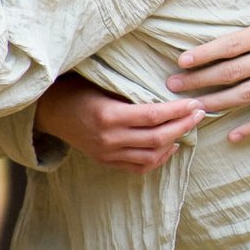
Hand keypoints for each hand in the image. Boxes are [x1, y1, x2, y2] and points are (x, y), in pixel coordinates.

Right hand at [36, 72, 203, 171]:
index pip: (153, 116)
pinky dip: (160, 158)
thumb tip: (169, 91)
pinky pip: (140, 167)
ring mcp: (108, 153)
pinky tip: (171, 146)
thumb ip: (131, 90)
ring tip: (188, 127)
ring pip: (152, 156)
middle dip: (183, 125)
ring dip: (175, 141)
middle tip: (200, 112)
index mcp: (108, 115)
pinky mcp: (107, 161)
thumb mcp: (102, 83)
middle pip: (157, 138)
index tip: (194, 102)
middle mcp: (109, 138)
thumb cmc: (77, 89)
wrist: (50, 111)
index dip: (177, 111)